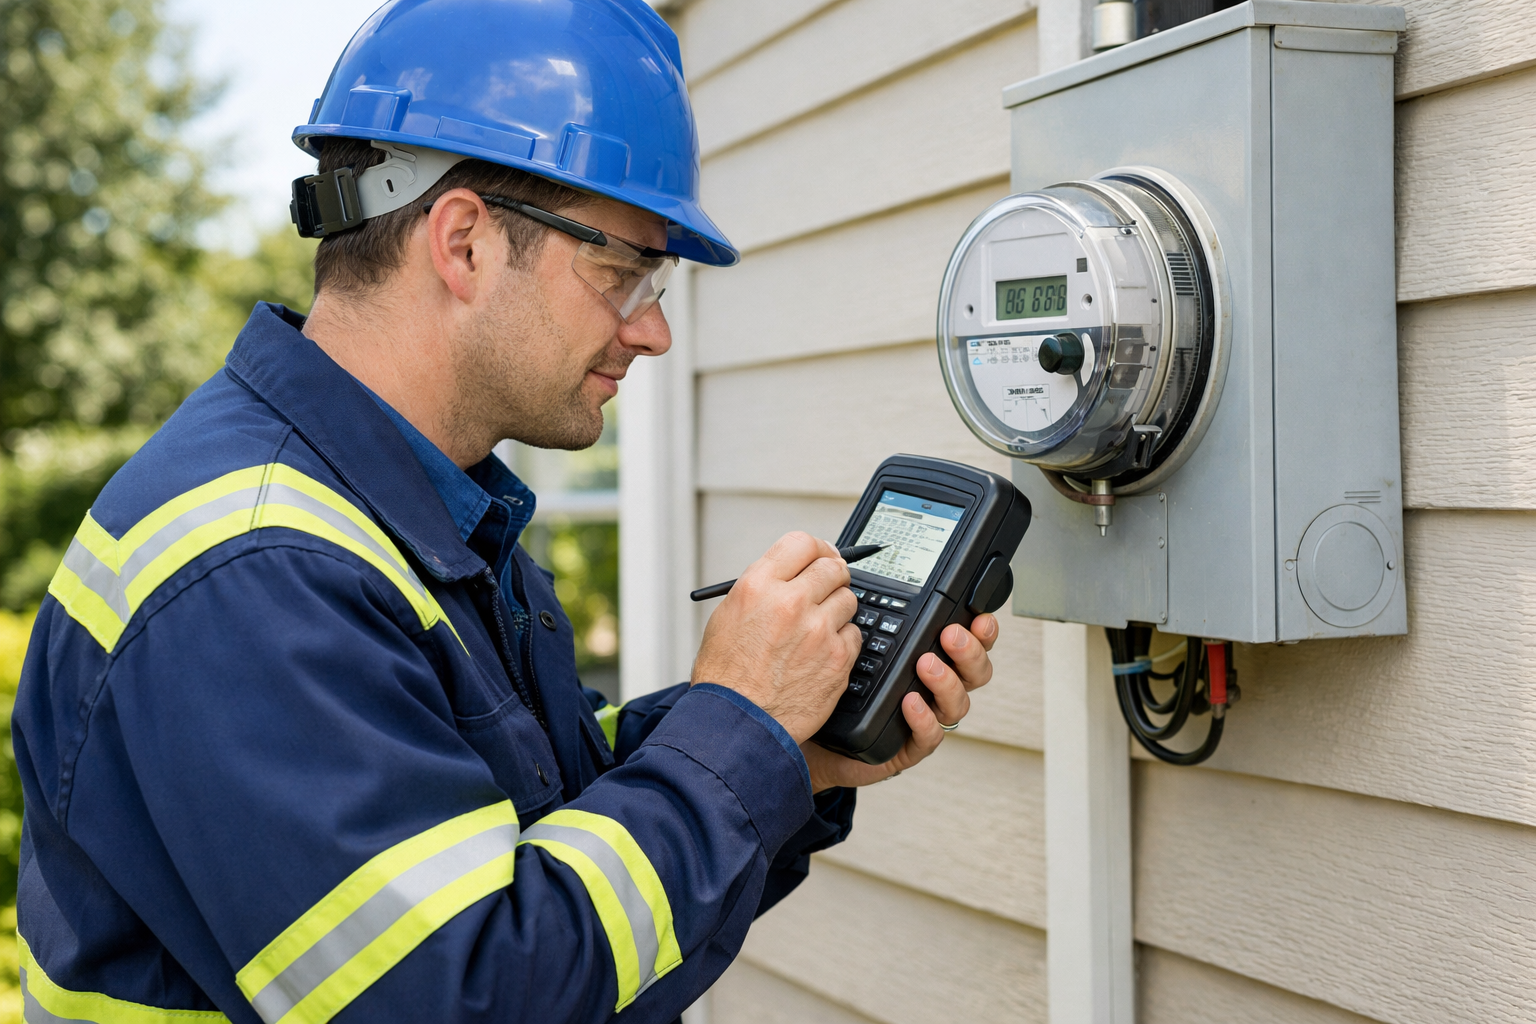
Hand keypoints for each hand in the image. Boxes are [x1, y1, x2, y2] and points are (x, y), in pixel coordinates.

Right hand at [691, 532, 861, 743]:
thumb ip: (762, 589)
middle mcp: (790, 602)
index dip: (817, 548)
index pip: (802, 543)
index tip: (822, 556)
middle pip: (833, 567)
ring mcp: (817, 630)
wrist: (736, 723)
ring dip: (837, 610)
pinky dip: (842, 642)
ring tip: (818, 629)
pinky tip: (821, 654)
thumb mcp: (728, 616)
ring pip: (848, 599)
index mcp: (758, 586)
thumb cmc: (727, 675)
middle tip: (828, 588)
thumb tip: (792, 573)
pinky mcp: (836, 658)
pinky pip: (854, 635)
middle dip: (832, 576)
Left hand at [801, 613, 998, 791]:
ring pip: (957, 705)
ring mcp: (924, 719)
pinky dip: (924, 719)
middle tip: (951, 635)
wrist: (815, 733)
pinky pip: (929, 737)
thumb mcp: (861, 644)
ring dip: (947, 682)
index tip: (980, 618)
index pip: (970, 644)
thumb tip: (883, 582)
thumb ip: (881, 618)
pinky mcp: (908, 747)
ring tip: (926, 664)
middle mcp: (933, 689)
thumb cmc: (840, 685)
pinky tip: (910, 702)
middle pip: (975, 673)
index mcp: (929, 658)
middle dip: (970, 652)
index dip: (983, 632)